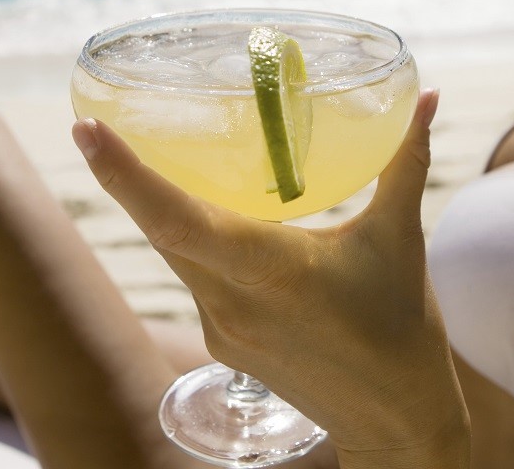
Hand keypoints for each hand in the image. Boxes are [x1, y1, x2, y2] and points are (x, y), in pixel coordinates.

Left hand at [73, 89, 468, 465]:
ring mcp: (221, 327)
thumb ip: (407, 161)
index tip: (87, 130)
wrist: (396, 418)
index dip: (125, 176)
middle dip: (124, 178)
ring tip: (138, 155)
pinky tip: (201, 213)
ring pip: (172, 253)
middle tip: (95, 126)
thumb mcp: (401, 236)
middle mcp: (230, 302)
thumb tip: (426, 97)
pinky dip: (188, 239)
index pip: (176, 220)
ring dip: (155, 208)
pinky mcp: (224, 340)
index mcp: (269, 272)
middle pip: (158, 230)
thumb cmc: (402, 328)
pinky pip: (192, 276)